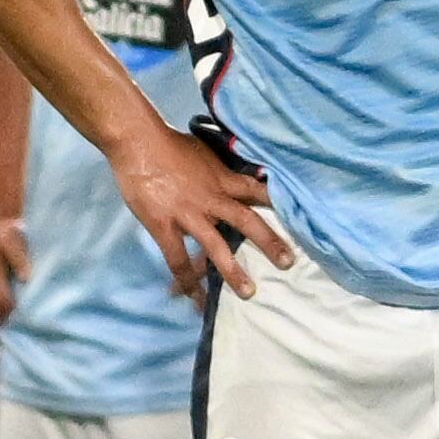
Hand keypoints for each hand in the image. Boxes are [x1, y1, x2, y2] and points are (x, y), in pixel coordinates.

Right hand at [111, 120, 291, 301]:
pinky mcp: (164, 226)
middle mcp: (212, 199)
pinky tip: (195, 297)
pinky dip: (187, 280)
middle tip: (288, 263)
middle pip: (246, 222)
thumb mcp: (203, 151)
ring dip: (233, 271)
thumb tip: (230, 176)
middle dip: (269, 242)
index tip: (301, 218)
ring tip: (248, 293)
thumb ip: (218, 168)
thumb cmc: (168, 142)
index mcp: (222, 179)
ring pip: (216, 246)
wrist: (138, 142)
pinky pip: (178, 259)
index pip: (258, 191)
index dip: (279, 204)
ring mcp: (188, 214)